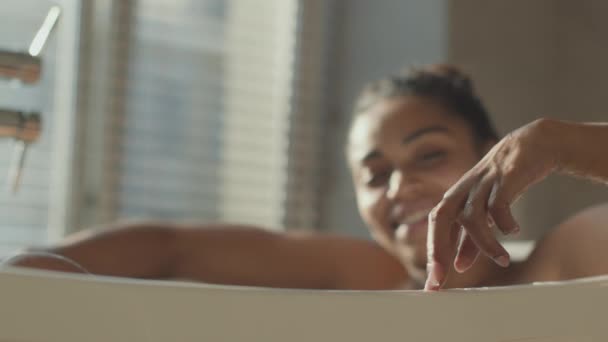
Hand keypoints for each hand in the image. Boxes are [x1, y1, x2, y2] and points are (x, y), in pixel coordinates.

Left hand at [424, 118, 560, 290]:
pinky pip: (498, 202)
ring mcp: (483, 182)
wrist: (531, 145)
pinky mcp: (504, 176)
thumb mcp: (485, 211)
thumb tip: (459, 264)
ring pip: (471, 215)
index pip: (436, 227)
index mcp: (456, 199)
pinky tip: (513, 230)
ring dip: (484, 242)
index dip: (433, 254)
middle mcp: (463, 190)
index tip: (434, 284)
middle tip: (445, 277)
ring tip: (501, 259)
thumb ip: (471, 238)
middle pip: (440, 218)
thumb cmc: (503, 182)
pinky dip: (503, 220)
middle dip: (439, 249)